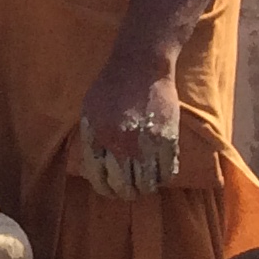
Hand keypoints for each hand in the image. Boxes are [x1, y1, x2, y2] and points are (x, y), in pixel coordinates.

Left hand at [76, 54, 182, 198]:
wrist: (140, 65)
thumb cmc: (111, 84)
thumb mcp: (89, 109)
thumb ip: (91, 137)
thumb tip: (91, 164)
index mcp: (97, 136)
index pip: (99, 177)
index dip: (104, 188)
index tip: (109, 190)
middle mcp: (121, 144)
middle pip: (123, 186)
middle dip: (125, 193)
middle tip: (128, 192)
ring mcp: (146, 143)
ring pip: (147, 184)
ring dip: (145, 188)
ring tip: (144, 185)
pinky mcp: (168, 139)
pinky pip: (167, 171)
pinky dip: (163, 177)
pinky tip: (159, 174)